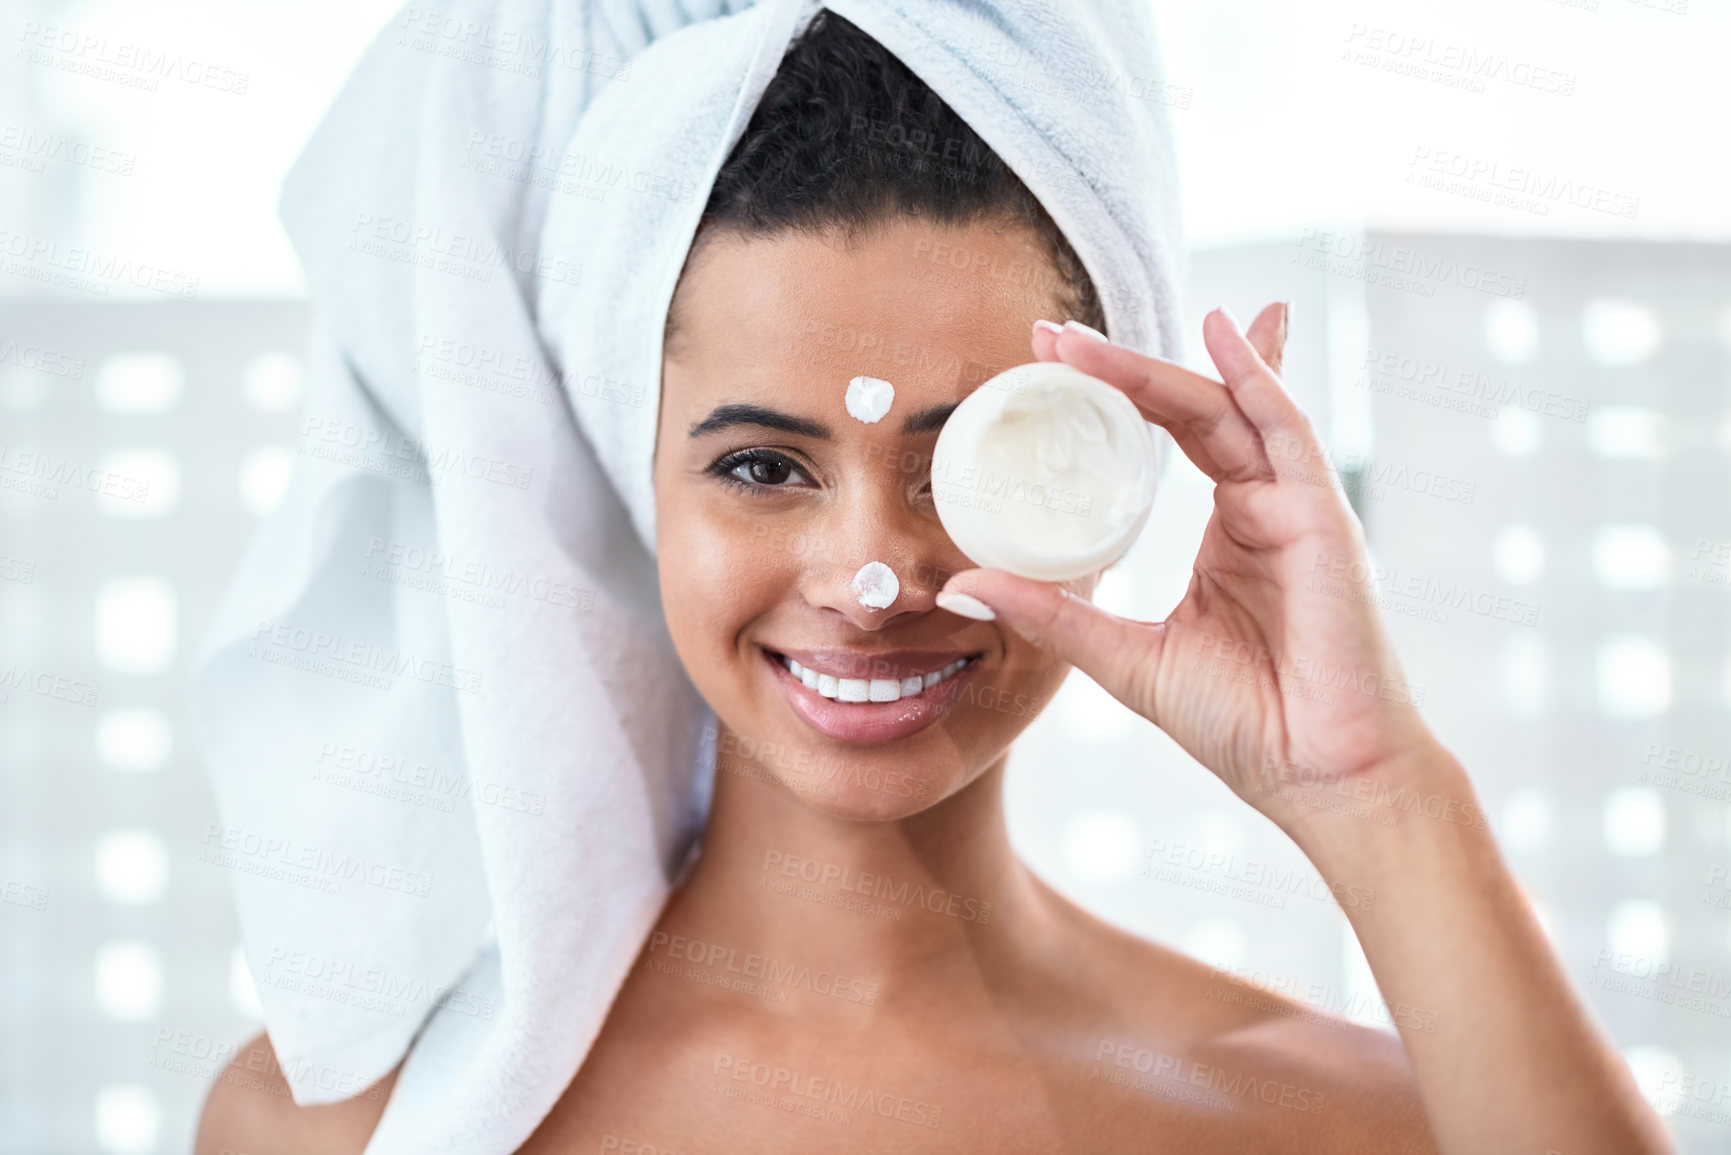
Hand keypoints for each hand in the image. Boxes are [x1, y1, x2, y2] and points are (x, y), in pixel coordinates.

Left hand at [939, 306, 1444, 832]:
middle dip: (1122, 369)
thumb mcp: (1123, 658)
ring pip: (1227, 410)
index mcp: (1225, 536)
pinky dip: (1258, 377)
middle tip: (1052, 335)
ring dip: (1159, 367)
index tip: (1048, 364)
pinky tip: (1225, 333)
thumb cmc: (1245, 725)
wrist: (1320, 778)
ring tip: (1086, 338)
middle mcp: (1262, 509)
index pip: (1165, 441)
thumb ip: (1053, 615)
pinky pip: (1288, 430)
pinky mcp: (1324, 518)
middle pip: (1190, 412)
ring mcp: (1296, 508)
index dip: (1112, 397)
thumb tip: (963, 586)